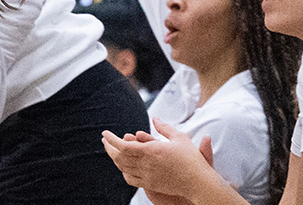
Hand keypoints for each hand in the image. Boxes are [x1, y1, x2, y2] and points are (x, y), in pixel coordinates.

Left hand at [102, 120, 218, 198]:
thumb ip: (164, 127)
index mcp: (151, 150)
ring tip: (112, 151)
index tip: (105, 133)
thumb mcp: (180, 137)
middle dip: (109, 147)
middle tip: (105, 140)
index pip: (123, 145)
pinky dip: (124, 171)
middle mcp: (146, 164)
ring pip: (123, 168)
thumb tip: (155, 118)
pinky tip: (124, 166)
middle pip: (119, 157)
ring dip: (115, 158)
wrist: (197, 182)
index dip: (111, 139)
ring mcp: (146, 176)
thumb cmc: (191, 158)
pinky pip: (130, 178)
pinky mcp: (150, 184)